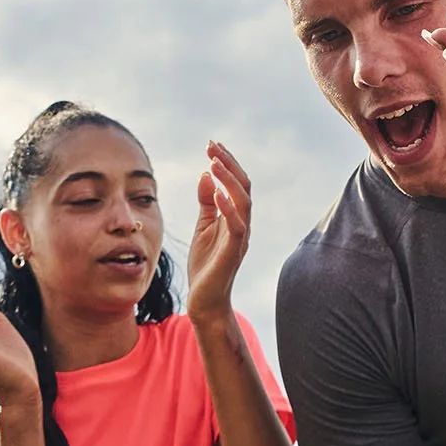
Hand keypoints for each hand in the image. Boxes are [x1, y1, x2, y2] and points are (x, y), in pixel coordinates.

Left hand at [186, 141, 252, 322]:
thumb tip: (205, 175)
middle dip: (228, 164)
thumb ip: (206, 203)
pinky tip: (216, 192)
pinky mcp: (233, 252)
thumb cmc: (206, 265)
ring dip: (228, 181)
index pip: (236, 184)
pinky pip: (237, 226)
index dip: (226, 163)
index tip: (211, 145)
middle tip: (212, 147)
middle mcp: (242, 223)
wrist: (205, 300)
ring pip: (243, 202)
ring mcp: (240, 237)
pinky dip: (228, 207)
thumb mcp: (202, 227)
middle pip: (242, 187)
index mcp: (235, 216)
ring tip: (213, 163)